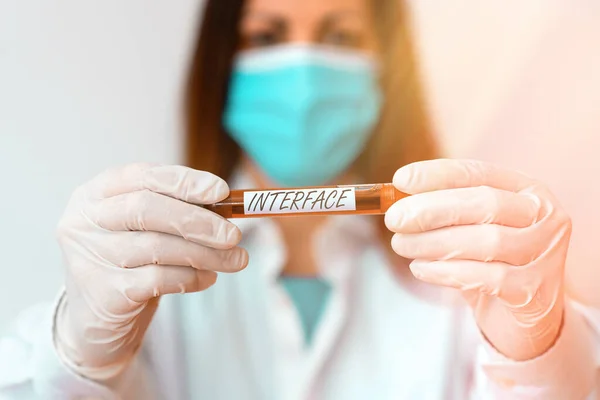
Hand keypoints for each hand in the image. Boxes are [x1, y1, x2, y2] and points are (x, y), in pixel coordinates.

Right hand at [55, 163, 247, 378]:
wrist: (97, 324)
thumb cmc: (130, 265)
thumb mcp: (145, 230)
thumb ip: (177, 211)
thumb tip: (228, 205)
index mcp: (95, 194)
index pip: (142, 176)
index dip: (184, 182)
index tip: (221, 191)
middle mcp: (84, 221)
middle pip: (146, 208)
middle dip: (199, 220)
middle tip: (234, 235)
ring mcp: (89, 257)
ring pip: (157, 246)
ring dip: (205, 253)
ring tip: (234, 260)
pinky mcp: (104, 292)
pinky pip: (158, 279)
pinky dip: (191, 277)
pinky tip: (208, 278)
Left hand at [385, 159, 568, 360]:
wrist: (522, 316)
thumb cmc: (490, 262)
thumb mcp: (470, 228)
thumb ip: (442, 209)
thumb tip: (394, 195)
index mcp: (527, 190)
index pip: (480, 173)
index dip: (438, 174)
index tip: (400, 180)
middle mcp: (544, 216)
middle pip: (485, 203)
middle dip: (432, 209)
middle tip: (394, 219)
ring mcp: (545, 253)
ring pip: (485, 241)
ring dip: (433, 242)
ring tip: (401, 245)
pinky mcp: (535, 290)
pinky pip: (486, 277)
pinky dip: (446, 271)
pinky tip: (420, 268)